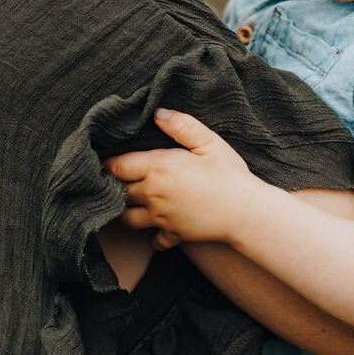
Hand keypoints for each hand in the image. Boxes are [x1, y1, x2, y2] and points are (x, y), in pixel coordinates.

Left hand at [105, 108, 259, 249]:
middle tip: (118, 180)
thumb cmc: (229, 174)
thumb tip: (157, 113)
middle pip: (119, 192)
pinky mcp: (173, 235)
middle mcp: (153, 194)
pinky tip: (159, 228)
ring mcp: (161, 217)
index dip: (108, 164)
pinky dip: (152, 237)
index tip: (109, 162)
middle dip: (115, 186)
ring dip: (127, 211)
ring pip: (128, 219)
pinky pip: (153, 241)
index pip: (116, 166)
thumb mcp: (209, 142)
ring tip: (133, 203)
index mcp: (158, 168)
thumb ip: (182, 125)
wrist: (245, 212)